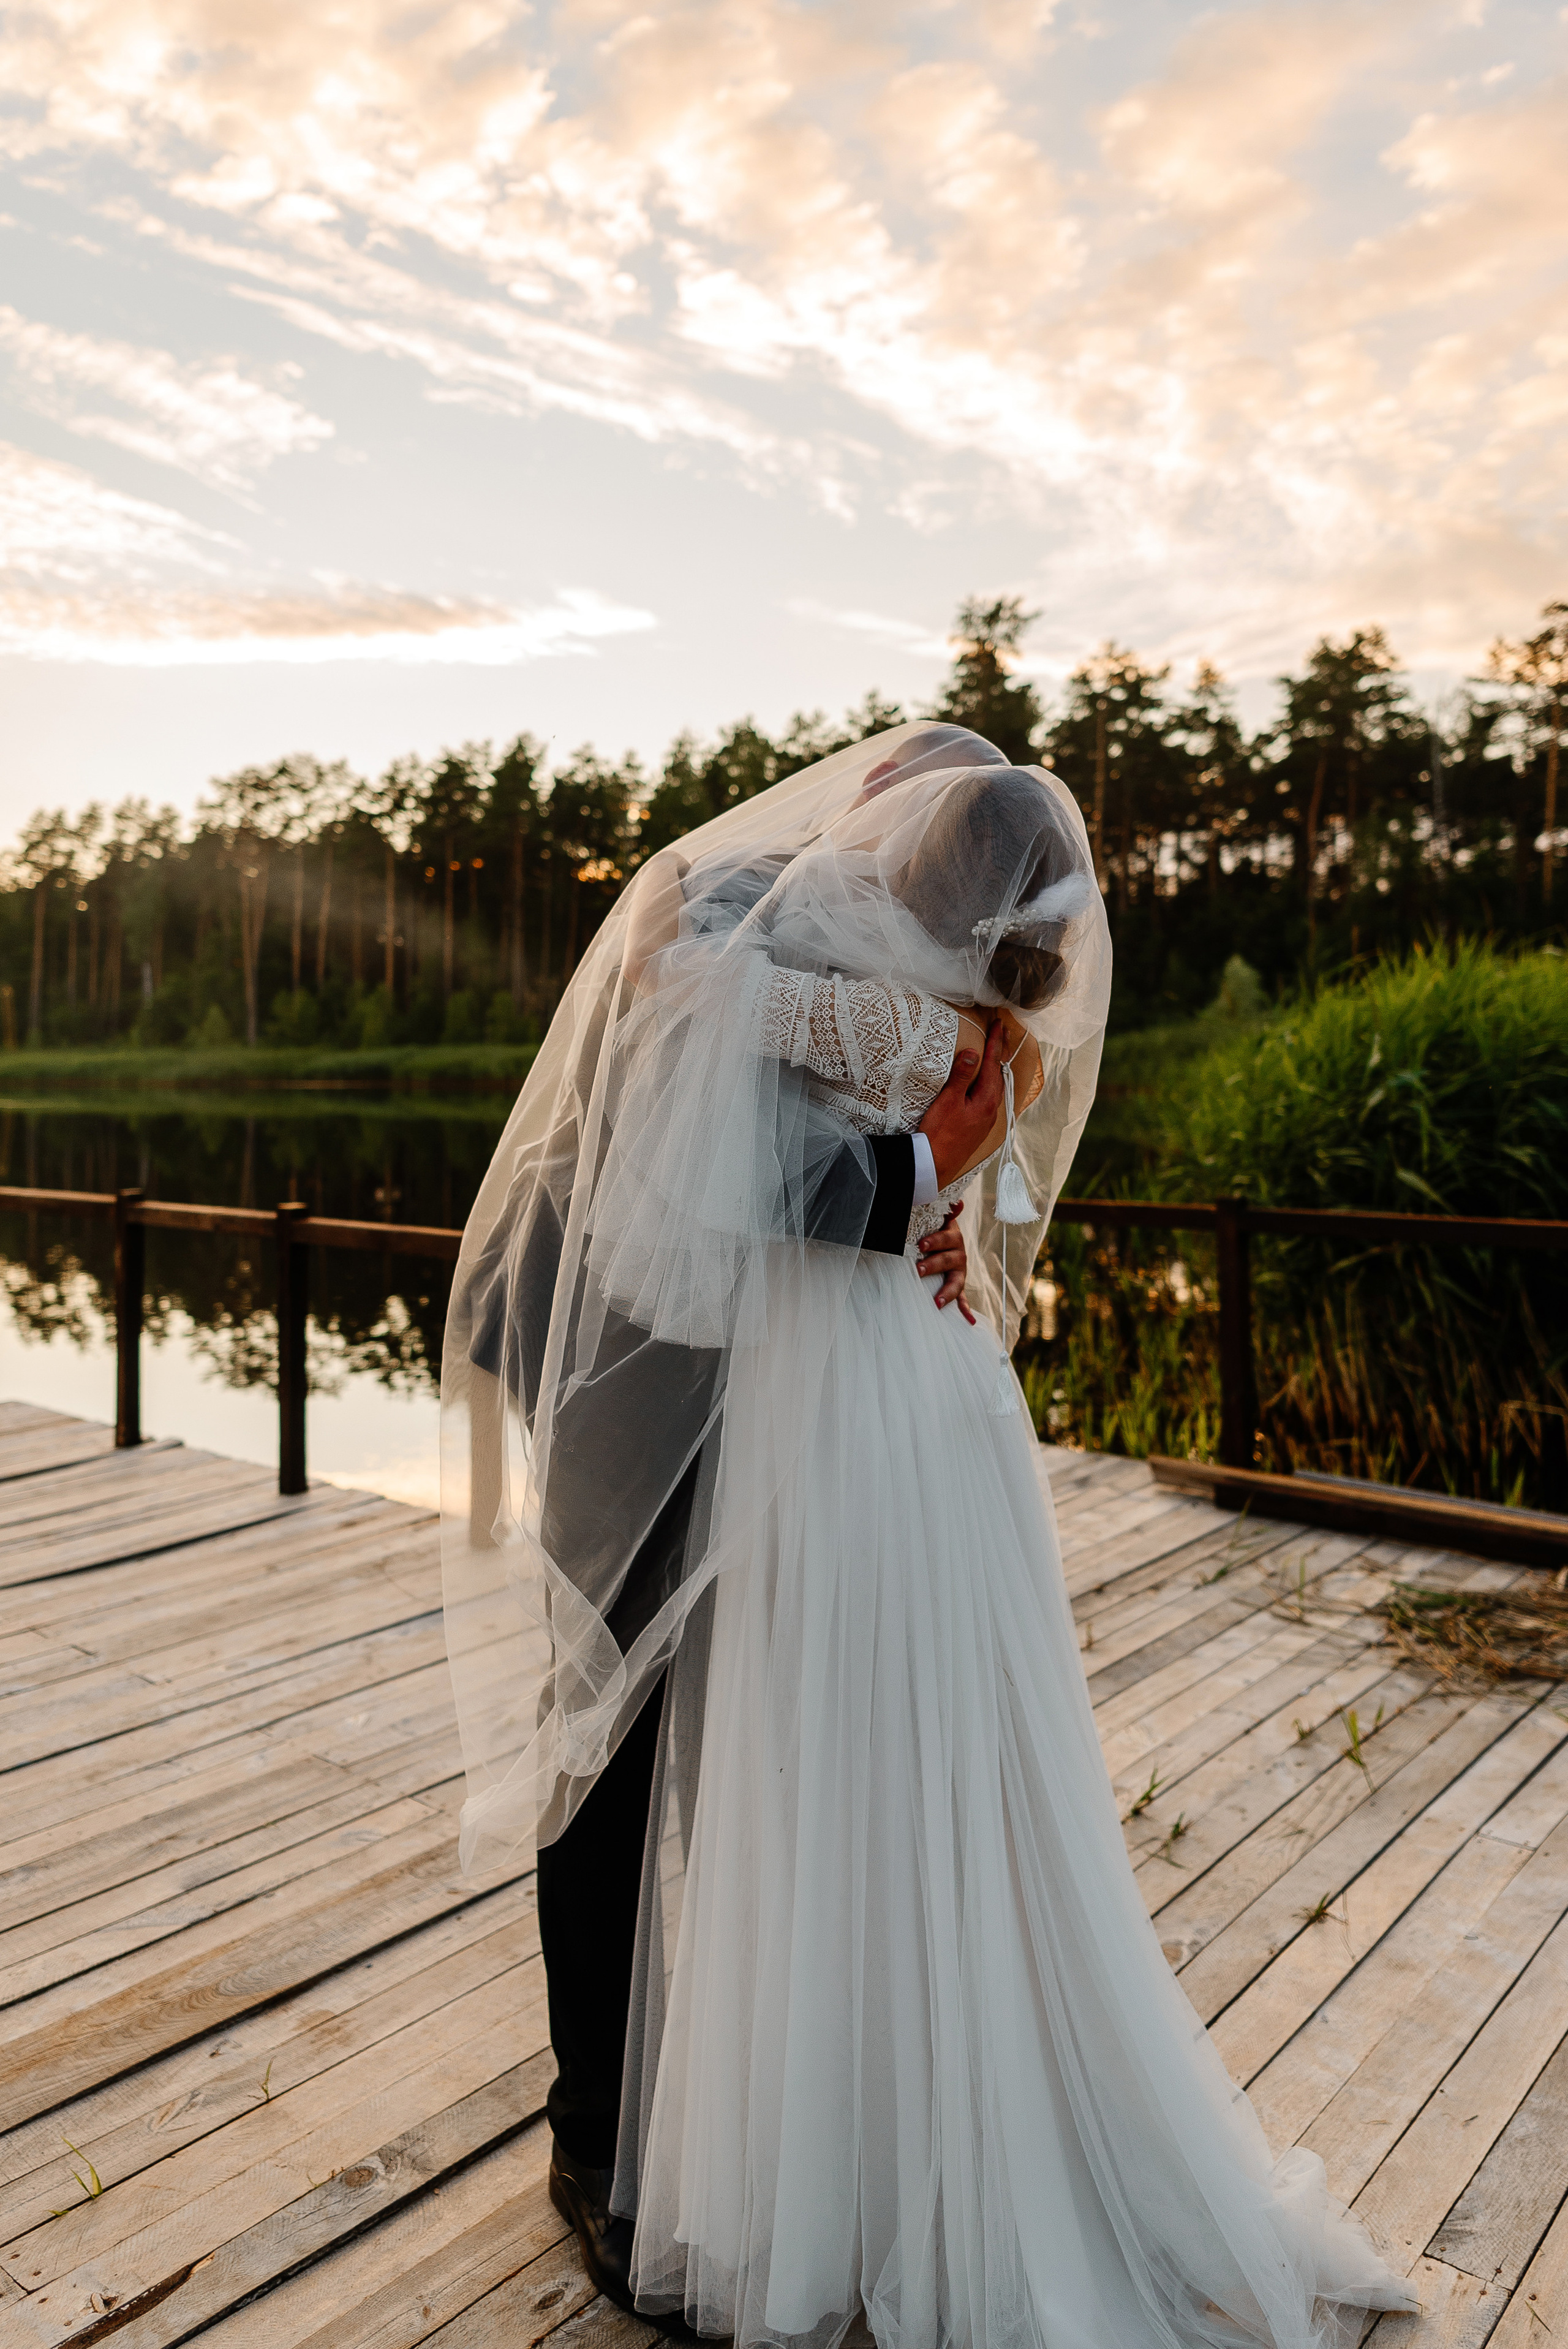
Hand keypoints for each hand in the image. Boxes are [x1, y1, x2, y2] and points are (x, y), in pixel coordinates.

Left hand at [916, 1200, 975, 1322]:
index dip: (935, 1241)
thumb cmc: (936, 1229)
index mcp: (953, 1238)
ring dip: (947, 1292)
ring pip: (956, 1282)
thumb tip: (958, 1201)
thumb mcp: (940, 1218)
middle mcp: (958, 1255)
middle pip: (949, 1261)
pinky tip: (969, 1321)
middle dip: (934, 1265)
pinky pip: (962, 1298)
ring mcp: (959, 1272)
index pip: (946, 1239)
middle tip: (918, 1270)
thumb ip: (947, 1210)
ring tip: (936, 1302)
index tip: (921, 1245)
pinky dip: (965, 1309)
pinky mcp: (957, 1285)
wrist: (945, 1240)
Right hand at [917, 1016, 1006, 1188]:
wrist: (934, 1166)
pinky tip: (983, 1086)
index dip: (996, 1043)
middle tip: (1002, 1034)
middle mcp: (991, 1110)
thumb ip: (961, 1076)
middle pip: (999, 1075)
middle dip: (1000, 1054)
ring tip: (994, 1055)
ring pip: (995, 1088)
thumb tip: (973, 1053)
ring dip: (995, 1070)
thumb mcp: (948, 1101)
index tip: (1000, 1025)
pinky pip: (988, 1098)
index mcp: (986, 1100)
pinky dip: (988, 1084)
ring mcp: (986, 1120)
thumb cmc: (939, 1134)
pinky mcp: (978, 1127)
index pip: (993, 1064)